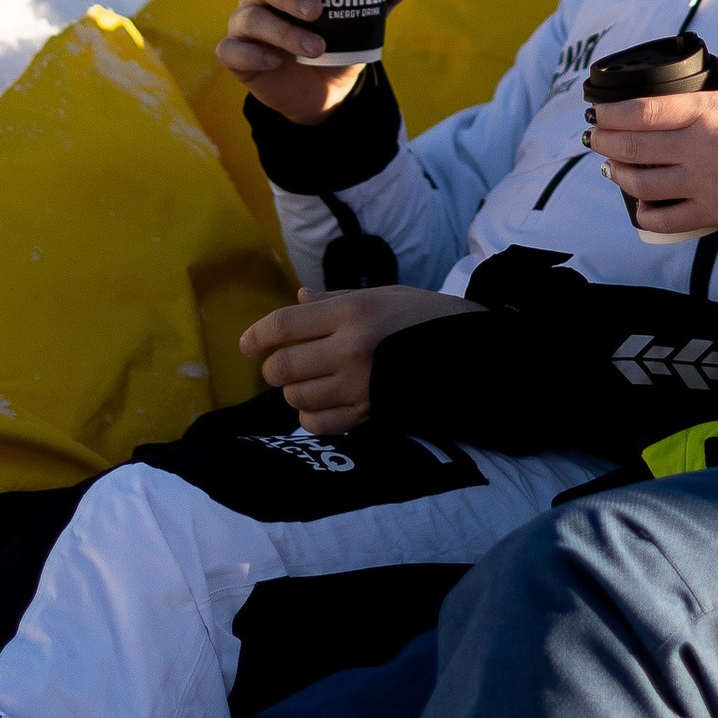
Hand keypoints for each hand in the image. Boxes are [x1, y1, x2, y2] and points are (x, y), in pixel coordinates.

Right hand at [217, 0, 414, 122]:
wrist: (325, 91)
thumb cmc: (337, 42)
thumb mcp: (360, 21)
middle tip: (317, 10)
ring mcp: (244, 26)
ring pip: (250, 18)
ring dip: (284, 32)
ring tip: (317, 48)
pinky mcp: (237, 56)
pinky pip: (231, 50)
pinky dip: (253, 53)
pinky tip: (276, 60)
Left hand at [240, 284, 474, 434]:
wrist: (471, 350)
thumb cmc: (424, 315)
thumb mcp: (382, 294)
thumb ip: (335, 298)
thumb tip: (298, 300)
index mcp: (350, 310)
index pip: (282, 326)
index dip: (255, 337)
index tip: (246, 345)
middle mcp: (350, 347)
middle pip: (282, 367)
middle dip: (272, 369)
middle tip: (279, 366)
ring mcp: (360, 384)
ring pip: (297, 398)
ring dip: (293, 393)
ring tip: (307, 384)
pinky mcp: (371, 412)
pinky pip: (321, 423)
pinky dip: (310, 418)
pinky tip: (319, 406)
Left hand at [585, 88, 717, 237]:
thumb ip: (710, 95)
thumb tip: (688, 89)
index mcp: (704, 111)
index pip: (643, 110)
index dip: (612, 113)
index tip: (598, 112)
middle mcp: (696, 145)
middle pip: (634, 144)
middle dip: (606, 141)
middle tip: (595, 138)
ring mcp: (700, 181)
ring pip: (642, 181)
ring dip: (619, 173)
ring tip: (611, 168)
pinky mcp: (709, 211)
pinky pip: (665, 218)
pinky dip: (645, 212)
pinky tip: (639, 205)